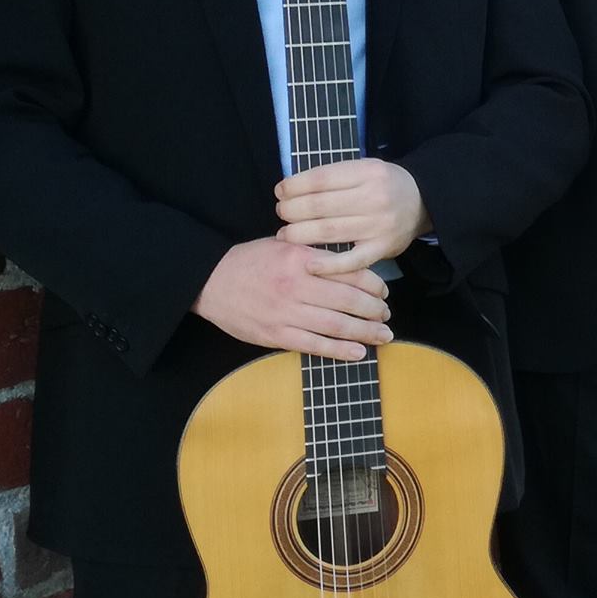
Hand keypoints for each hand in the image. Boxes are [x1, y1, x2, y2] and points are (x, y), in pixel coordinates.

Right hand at [193, 237, 392, 361]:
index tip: (384, 291)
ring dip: (365, 332)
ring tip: (383, 334)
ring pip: (336, 325)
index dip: (373, 284)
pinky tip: (358, 352)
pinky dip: (340, 351)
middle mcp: (296, 286)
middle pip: (348, 300)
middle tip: (387, 314)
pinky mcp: (276, 335)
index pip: (349, 272)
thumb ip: (315, 254)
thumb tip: (350, 261)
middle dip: (374, 310)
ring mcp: (286, 313)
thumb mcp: (283, 245)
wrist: (210, 282)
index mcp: (301, 259)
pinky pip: (314, 346)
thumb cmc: (250, 261)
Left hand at [274, 158, 429, 272]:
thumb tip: (291, 189)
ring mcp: (379, 225)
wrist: (423, 202)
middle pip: (321, 205)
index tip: (280, 192)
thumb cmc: (385, 185)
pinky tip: (309, 264)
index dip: (294, 186)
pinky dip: (329, 265)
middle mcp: (375, 197)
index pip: (321, 179)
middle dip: (292, 210)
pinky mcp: (382, 248)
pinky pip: (352, 261)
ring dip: (299, 234)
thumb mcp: (365, 168)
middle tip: (282, 213)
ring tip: (285, 235)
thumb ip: (335, 177)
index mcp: (368, 172)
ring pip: (329, 231)